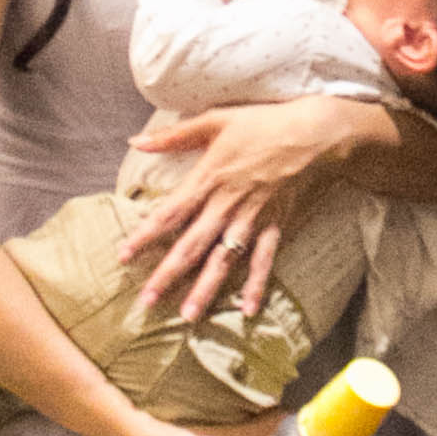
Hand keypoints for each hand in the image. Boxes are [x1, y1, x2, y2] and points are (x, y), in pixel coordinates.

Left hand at [122, 96, 375, 319]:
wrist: (313, 134)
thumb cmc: (262, 123)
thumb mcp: (215, 120)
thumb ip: (174, 136)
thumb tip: (136, 141)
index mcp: (208, 178)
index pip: (169, 213)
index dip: (145, 235)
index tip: (123, 256)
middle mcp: (226, 205)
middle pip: (191, 246)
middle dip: (167, 274)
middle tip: (147, 301)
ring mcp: (251, 219)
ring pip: (223, 260)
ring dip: (206, 288)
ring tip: (188, 315)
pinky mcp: (274, 225)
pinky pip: (263, 260)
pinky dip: (256, 285)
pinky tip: (247, 310)